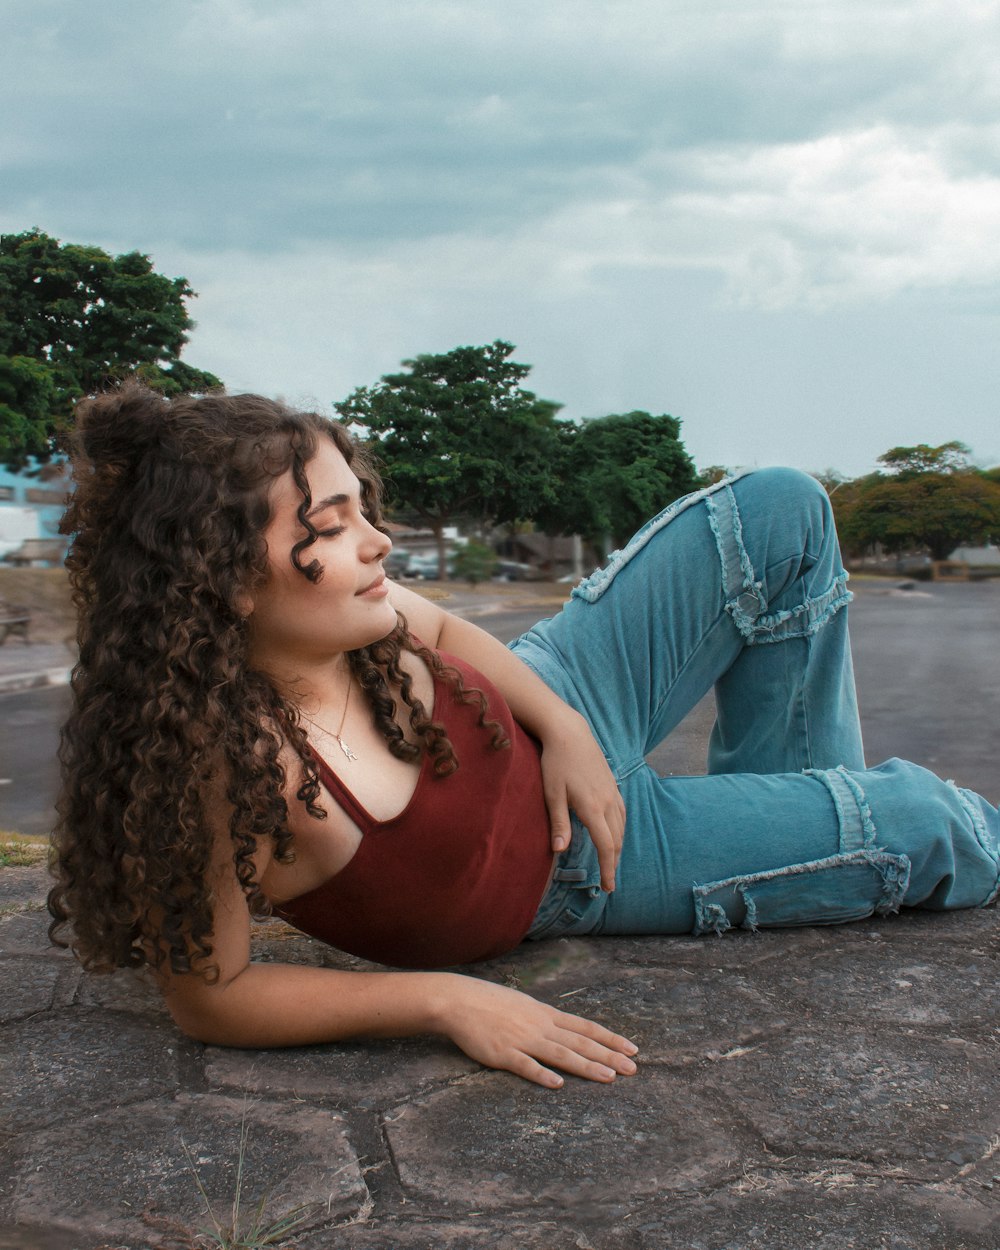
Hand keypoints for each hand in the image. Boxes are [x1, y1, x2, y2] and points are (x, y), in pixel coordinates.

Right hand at [441, 976, 638, 1088]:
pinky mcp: (503, 1054)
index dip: (609, 1039)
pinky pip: (526, 1066)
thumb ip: (544, 1018)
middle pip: (580, 1042)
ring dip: (586, 1066)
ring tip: (609, 1078)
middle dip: (609, 1056)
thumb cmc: (490, 1003)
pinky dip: (542, 1075)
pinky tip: (558, 1084)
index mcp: (546, 1014)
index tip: (631, 1048)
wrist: (460, 1001)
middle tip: (633, 1069)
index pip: (585, 1027)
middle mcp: (540, 1026)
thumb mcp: (524, 1004)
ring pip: (560, 1054)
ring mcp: (523, 1040)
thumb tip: (562, 1027)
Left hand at [539, 709, 625, 891]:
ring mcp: (613, 792)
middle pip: (617, 839)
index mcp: (593, 807)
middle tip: (608, 882)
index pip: (606, 846)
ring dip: (618, 846)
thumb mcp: (553, 794)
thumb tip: (560, 852)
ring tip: (610, 861)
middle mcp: (608, 801)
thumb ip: (559, 824)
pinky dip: (620, 828)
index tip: (607, 886)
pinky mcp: (612, 784)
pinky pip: (622, 812)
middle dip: (614, 862)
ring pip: (621, 826)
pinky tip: (614, 832)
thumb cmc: (556, 763)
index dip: (608, 868)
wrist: (569, 733)